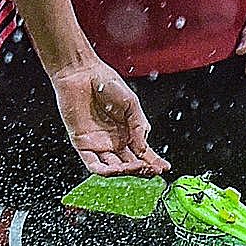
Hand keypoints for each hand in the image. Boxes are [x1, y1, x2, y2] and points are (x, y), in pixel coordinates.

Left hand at [51, 58, 168, 175]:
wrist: (82, 74)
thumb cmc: (105, 82)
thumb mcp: (131, 103)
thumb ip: (139, 126)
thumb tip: (144, 149)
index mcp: (128, 131)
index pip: (142, 152)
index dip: (153, 162)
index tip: (163, 168)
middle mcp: (114, 140)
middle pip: (130, 163)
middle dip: (142, 169)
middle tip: (152, 170)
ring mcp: (99, 144)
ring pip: (113, 167)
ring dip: (125, 171)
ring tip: (137, 167)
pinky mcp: (83, 145)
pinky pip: (93, 164)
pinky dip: (104, 170)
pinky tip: (115, 170)